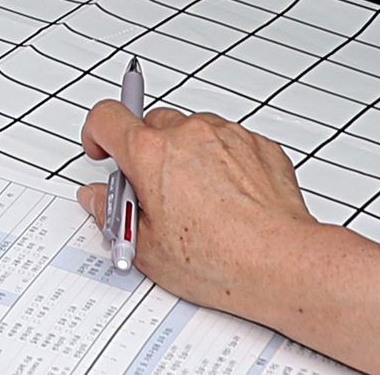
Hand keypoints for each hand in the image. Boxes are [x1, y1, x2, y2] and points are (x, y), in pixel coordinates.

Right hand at [72, 100, 330, 326]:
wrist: (282, 263)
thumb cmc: (221, 260)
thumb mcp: (147, 250)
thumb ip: (112, 216)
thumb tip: (97, 199)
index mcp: (150, 153)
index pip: (107, 117)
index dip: (98, 133)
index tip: (103, 149)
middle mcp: (188, 133)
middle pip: (152, 124)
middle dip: (148, 153)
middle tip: (157, 192)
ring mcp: (226, 135)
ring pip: (194, 131)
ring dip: (188, 155)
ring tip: (201, 202)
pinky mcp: (258, 145)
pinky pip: (230, 142)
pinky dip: (224, 162)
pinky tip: (231, 200)